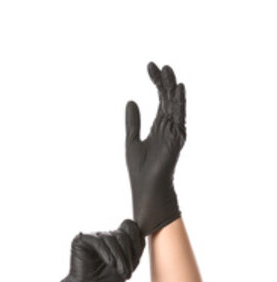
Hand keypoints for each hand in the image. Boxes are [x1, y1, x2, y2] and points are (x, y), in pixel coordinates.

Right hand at [50, 220, 144, 281]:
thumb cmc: (110, 280)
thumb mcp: (130, 261)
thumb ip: (135, 243)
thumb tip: (134, 224)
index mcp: (116, 238)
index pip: (130, 227)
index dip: (136, 241)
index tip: (136, 259)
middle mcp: (105, 235)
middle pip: (123, 234)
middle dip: (128, 254)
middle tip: (127, 271)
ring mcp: (93, 236)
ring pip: (112, 238)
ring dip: (119, 257)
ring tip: (120, 272)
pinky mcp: (81, 239)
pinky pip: (98, 241)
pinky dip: (107, 253)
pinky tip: (110, 264)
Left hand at [125, 62, 185, 234]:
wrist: (146, 187)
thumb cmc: (140, 167)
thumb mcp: (131, 139)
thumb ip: (133, 121)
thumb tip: (131, 101)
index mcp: (160, 125)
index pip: (160, 98)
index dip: (156, 82)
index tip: (150, 66)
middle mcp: (170, 126)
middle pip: (169, 98)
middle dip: (164, 81)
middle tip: (158, 65)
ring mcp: (175, 131)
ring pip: (175, 104)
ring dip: (171, 88)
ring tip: (168, 71)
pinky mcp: (177, 138)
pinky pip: (179, 117)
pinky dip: (179, 102)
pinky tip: (178, 89)